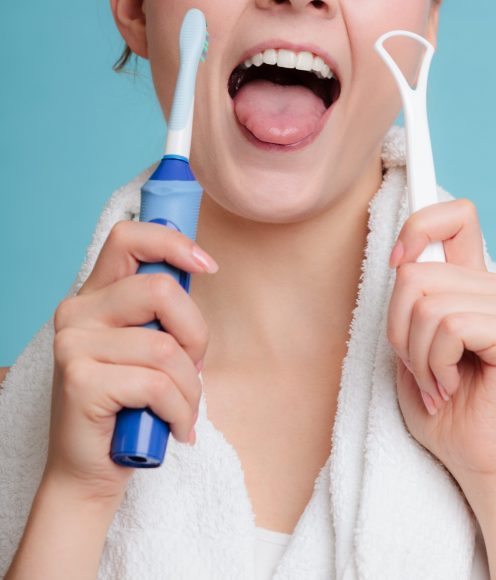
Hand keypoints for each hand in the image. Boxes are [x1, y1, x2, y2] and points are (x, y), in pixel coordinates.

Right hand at [45, 221, 216, 502]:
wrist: (89, 473)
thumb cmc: (129, 407)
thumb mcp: (145, 347)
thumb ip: (160, 311)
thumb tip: (198, 266)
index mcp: (94, 295)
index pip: (128, 237)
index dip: (173, 242)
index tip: (207, 266)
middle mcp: (76, 312)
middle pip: (161, 290)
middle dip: (197, 333)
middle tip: (196, 368)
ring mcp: (73, 345)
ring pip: (166, 347)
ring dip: (191, 388)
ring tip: (185, 411)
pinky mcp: (80, 380)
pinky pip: (157, 385)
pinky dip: (181, 412)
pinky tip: (176, 429)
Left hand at [387, 199, 495, 487]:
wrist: (473, 458)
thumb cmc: (440, 405)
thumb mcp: (408, 342)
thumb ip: (409, 299)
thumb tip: (403, 261)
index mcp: (468, 282)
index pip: (455, 217)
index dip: (419, 225)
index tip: (397, 260)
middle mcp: (493, 286)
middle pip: (414, 274)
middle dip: (398, 329)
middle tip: (417, 367)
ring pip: (427, 304)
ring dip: (416, 356)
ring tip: (434, 382)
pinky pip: (450, 327)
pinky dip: (434, 364)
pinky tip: (448, 387)